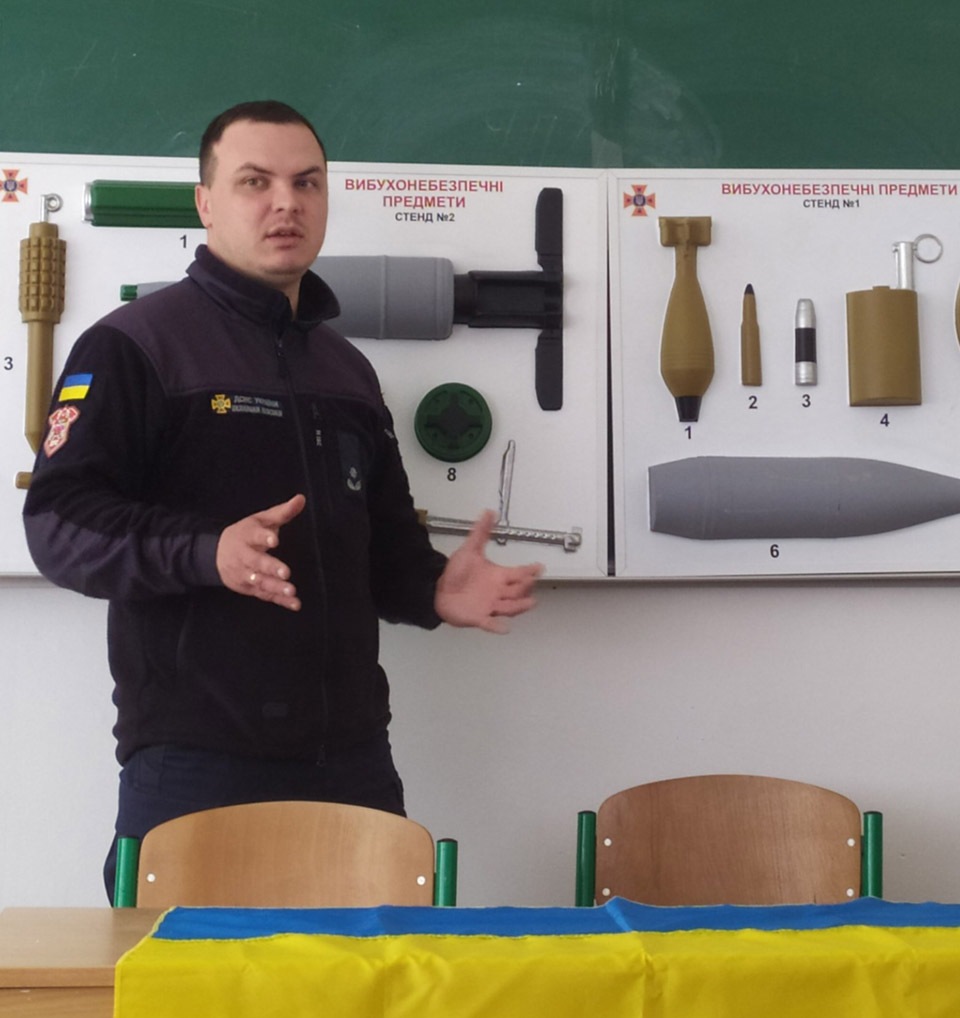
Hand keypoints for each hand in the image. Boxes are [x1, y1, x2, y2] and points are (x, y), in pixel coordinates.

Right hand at [216, 494, 305, 610]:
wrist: (216, 553)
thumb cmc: (246, 534)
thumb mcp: (261, 520)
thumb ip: (282, 512)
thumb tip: (301, 498)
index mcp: (246, 536)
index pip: (254, 535)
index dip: (264, 537)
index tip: (274, 539)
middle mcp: (243, 556)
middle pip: (256, 562)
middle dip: (270, 568)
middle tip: (285, 572)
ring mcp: (244, 574)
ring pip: (260, 582)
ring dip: (275, 588)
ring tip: (291, 591)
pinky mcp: (249, 588)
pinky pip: (265, 595)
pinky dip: (279, 601)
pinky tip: (295, 604)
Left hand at [434, 510, 542, 633]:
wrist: (437, 589)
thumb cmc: (456, 573)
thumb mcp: (469, 550)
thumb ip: (480, 532)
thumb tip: (489, 512)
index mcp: (498, 576)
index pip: (519, 573)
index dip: (530, 570)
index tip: (539, 567)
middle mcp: (498, 592)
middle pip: (518, 591)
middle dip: (526, 587)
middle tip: (531, 581)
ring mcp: (490, 605)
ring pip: (510, 607)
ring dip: (520, 606)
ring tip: (530, 603)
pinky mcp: (479, 617)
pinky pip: (490, 623)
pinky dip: (498, 626)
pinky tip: (504, 628)